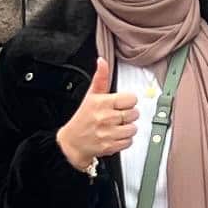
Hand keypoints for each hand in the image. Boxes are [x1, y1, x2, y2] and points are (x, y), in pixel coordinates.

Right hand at [58, 53, 142, 171]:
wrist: (72, 142)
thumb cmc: (83, 118)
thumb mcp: (91, 95)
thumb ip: (100, 78)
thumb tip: (102, 61)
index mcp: (102, 103)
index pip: (131, 99)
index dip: (128, 101)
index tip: (121, 104)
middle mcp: (105, 118)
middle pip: (134, 113)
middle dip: (128, 115)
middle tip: (118, 116)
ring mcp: (108, 133)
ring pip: (133, 128)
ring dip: (127, 128)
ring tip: (116, 126)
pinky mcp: (110, 146)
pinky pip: (129, 142)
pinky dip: (124, 140)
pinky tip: (115, 136)